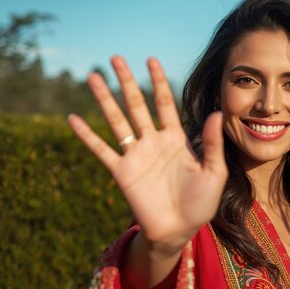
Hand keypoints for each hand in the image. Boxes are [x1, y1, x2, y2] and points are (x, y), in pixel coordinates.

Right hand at [68, 56, 226, 248]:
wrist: (179, 230)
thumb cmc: (201, 203)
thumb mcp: (213, 172)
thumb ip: (212, 143)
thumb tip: (216, 112)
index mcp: (176, 138)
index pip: (165, 103)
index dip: (158, 82)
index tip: (151, 60)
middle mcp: (153, 141)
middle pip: (137, 105)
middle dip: (127, 82)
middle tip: (115, 58)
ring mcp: (136, 155)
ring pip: (117, 121)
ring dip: (105, 99)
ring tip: (93, 77)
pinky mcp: (122, 172)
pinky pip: (101, 150)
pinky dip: (87, 135)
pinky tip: (73, 118)